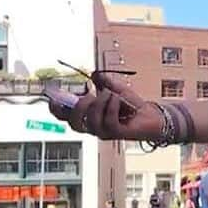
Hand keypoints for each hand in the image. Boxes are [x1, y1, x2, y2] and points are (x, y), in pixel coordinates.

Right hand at [48, 72, 162, 140]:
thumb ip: (104, 82)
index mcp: (87, 116)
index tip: (55, 96)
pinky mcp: (117, 133)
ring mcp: (104, 132)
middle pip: (73, 123)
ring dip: (100, 104)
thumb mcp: (116, 89)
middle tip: (90, 94)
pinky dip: (111, 107)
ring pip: (91, 122)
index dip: (56, 108)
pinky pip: (108, 122)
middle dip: (78, 107)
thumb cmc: (132, 105)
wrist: (152, 116)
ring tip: (111, 94)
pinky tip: (118, 99)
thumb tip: (93, 73)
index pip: (64, 117)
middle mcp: (92, 127)